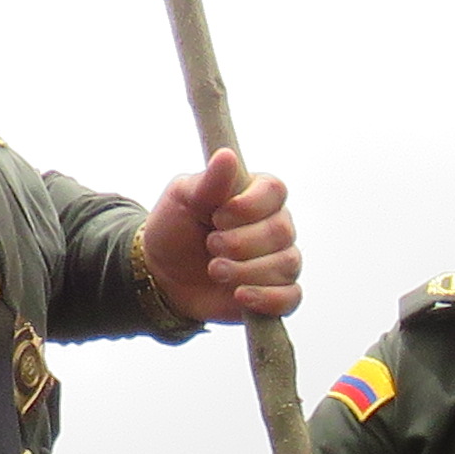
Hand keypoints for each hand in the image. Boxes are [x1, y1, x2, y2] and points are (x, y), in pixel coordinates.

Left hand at [141, 150, 300, 326]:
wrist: (164, 275)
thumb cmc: (176, 229)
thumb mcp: (183, 199)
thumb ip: (209, 182)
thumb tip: (227, 155)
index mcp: (257, 195)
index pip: (275, 191)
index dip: (250, 206)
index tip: (218, 216)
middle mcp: (275, 225)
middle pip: (281, 231)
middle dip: (242, 243)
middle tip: (211, 245)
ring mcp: (279, 260)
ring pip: (286, 264)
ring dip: (246, 271)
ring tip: (215, 270)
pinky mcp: (276, 292)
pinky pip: (290, 297)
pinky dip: (267, 298)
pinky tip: (239, 295)